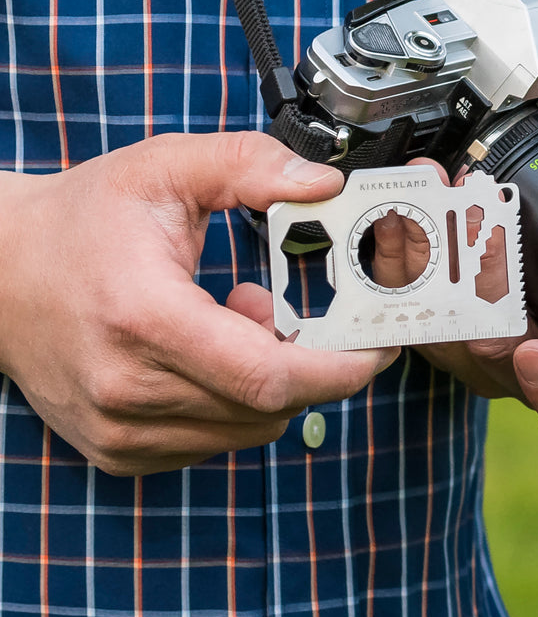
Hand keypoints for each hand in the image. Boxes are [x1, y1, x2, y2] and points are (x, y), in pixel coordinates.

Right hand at [0, 132, 398, 474]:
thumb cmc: (80, 220)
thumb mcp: (163, 168)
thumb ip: (249, 167)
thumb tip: (326, 187)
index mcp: (144, 317)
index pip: (268, 377)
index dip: (339, 369)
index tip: (377, 347)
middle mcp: (128, 388)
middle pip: (269, 406)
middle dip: (311, 362)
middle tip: (295, 308)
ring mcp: (121, 429)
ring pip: (248, 427)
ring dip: (272, 377)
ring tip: (238, 316)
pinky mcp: (120, 449)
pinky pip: (215, 438)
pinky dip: (238, 400)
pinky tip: (212, 351)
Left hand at [372, 156, 537, 462]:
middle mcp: (526, 369)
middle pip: (495, 375)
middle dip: (480, 319)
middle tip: (479, 264)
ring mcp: (474, 346)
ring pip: (442, 336)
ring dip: (432, 278)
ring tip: (436, 217)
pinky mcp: (433, 316)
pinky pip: (407, 304)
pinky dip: (401, 260)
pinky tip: (402, 216)